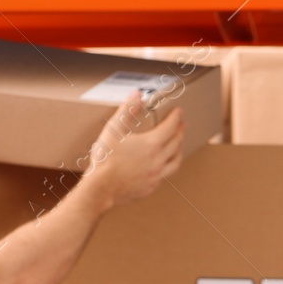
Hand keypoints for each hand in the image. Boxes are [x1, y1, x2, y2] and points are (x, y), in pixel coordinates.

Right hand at [81, 92, 186, 208]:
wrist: (101, 188)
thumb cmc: (105, 159)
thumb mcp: (113, 129)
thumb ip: (127, 110)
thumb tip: (137, 94)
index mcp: (151, 144)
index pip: (170, 127)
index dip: (175, 117)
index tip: (178, 111)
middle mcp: (158, 160)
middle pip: (176, 143)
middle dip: (179, 132)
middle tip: (182, 125)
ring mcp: (155, 176)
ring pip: (175, 161)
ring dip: (179, 150)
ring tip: (179, 145)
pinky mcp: (150, 187)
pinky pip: (165, 175)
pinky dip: (168, 166)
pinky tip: (164, 165)